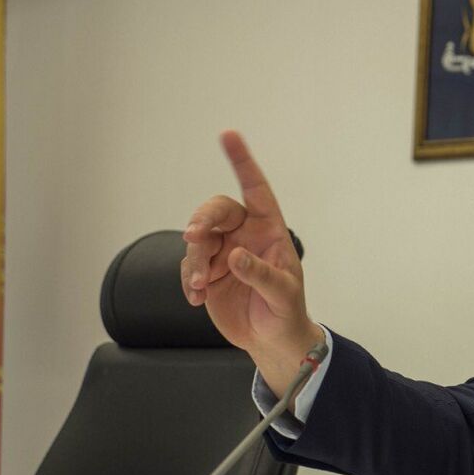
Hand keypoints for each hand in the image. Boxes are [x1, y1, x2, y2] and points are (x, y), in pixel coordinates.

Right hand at [180, 131, 321, 392]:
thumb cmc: (286, 312)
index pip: (255, 189)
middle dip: (202, 220)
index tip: (228, 135)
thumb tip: (235, 256)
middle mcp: (244, 235)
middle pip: (216, 211)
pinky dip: (188, 280)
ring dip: (193, 261)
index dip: (242, 162)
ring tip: (199, 287)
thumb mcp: (282, 295)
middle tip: (195, 237)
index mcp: (269, 230)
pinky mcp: (206, 271)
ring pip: (197, 239)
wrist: (272, 340)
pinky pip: (188, 265)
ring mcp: (222, 252)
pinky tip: (196, 298)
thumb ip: (261, 275)